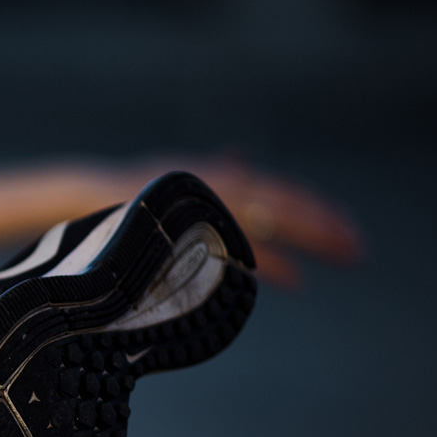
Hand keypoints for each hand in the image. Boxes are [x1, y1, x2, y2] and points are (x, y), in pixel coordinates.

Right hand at [128, 156, 364, 288]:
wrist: (79, 197)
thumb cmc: (123, 194)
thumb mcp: (173, 174)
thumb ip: (210, 169)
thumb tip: (238, 156)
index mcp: (219, 175)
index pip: (278, 189)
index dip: (313, 208)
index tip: (343, 228)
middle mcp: (219, 185)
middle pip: (286, 204)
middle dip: (325, 226)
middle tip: (357, 250)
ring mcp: (207, 207)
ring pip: (273, 221)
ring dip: (313, 238)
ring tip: (343, 255)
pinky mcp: (192, 232)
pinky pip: (241, 248)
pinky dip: (272, 265)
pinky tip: (297, 280)